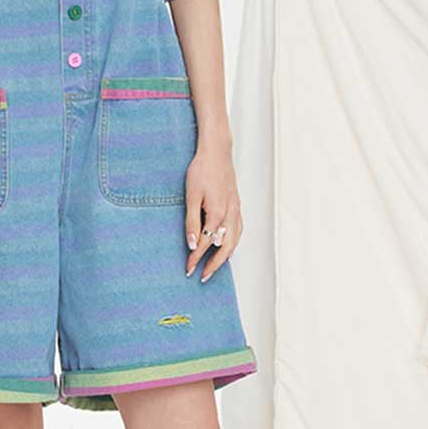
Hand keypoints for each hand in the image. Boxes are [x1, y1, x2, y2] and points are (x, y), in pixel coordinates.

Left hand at [184, 141, 243, 281]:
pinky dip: (234, 242)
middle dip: (214, 264)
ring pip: (235, 240)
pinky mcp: (237, 205)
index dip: (196, 258)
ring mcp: (236, 209)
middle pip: (225, 248)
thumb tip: (193, 244)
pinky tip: (228, 246)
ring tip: (215, 266)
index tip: (188, 269)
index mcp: (217, 213)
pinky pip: (239, 230)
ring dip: (225, 256)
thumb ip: (192, 222)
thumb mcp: (191, 196)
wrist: (217, 152)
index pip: (206, 243)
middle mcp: (230, 214)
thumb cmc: (201, 171)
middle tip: (202, 276)